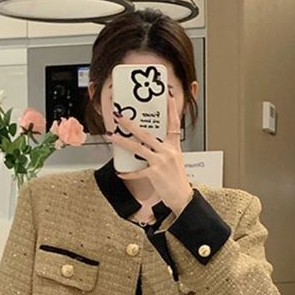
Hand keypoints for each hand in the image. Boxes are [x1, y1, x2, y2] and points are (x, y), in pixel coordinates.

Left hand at [108, 89, 193, 214]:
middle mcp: (168, 152)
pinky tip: (120, 172)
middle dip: (131, 124)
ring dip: (123, 141)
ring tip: (112, 136)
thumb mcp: (175, 161)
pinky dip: (128, 173)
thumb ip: (164, 151)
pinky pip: (137, 171)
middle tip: (120, 116)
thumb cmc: (178, 181)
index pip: (174, 124)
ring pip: (138, 148)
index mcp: (174, 147)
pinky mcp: (155, 173)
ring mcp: (161, 162)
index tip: (168, 96)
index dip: (171, 109)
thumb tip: (149, 145)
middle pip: (147, 134)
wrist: (182, 198)